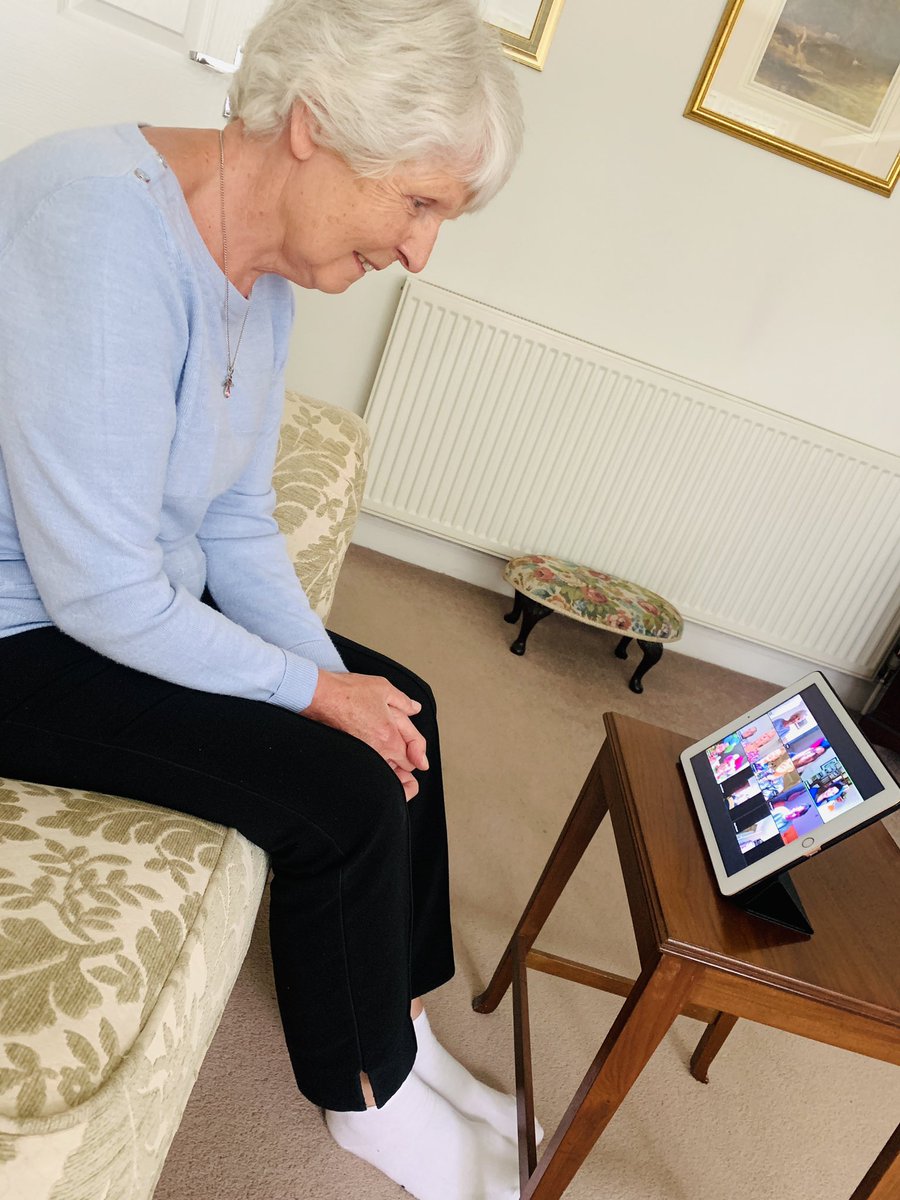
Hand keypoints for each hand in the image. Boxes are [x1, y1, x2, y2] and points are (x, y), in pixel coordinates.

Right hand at [304, 671, 427, 799]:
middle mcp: (377, 751)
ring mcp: (362, 755)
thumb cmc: (347, 692)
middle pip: (400, 769)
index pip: (413, 759)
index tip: (418, 756)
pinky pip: (368, 765)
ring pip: (384, 770)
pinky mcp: (349, 755)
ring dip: (390, 764)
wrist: (320, 696)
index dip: (417, 755)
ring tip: (384, 745)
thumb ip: (404, 701)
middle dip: (404, 761)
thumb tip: (415, 708)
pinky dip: (373, 761)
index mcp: (389, 737)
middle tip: (401, 746)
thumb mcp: (383, 688)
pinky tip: (369, 746)